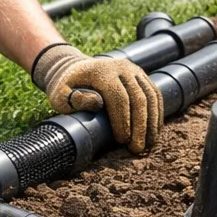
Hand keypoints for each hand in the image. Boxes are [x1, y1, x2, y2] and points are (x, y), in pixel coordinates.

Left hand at [32, 44, 162, 153]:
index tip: (122, 141)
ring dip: (152, 122)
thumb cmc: (66, 87)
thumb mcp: (60, 93)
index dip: (123, 120)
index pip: (118, 97)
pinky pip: (155, 95)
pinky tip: (154, 132)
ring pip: (151, 96)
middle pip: (138, 97)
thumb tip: (96, 104)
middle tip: (137, 149)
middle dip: (140, 126)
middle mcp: (122, 68)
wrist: (76, 69)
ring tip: (149, 145)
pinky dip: (157, 114)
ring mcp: (134, 70)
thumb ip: (71, 100)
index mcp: (102, 71)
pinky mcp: (142, 76)